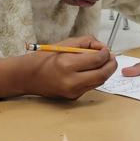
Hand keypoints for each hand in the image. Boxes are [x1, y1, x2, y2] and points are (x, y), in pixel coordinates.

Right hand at [0, 36, 115, 99]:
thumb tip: (102, 47)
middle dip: (111, 65)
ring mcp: (73, 92)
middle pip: (102, 75)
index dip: (105, 53)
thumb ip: (85, 43)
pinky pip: (90, 86)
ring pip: (99, 82)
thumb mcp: (64, 44)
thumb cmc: (45, 57)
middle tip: (112, 57)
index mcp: (67, 65)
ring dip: (105, 72)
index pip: (97, 60)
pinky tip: (92, 71)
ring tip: (104, 62)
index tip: (106, 49)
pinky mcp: (73, 97)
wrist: (28, 77)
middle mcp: (71, 81)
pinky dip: (95, 78)